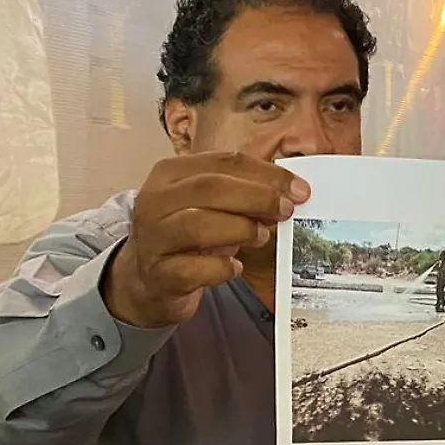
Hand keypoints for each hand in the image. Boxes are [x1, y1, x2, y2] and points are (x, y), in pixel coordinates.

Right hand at [105, 152, 308, 328]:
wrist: (146, 281)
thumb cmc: (186, 238)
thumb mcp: (209, 207)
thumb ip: (242, 195)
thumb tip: (288, 193)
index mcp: (170, 173)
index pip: (224, 162)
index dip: (266, 173)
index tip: (299, 188)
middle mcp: (155, 201)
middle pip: (211, 188)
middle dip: (257, 197)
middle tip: (286, 210)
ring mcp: (153, 239)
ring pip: (198, 225)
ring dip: (240, 229)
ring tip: (261, 236)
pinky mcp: (159, 275)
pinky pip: (194, 269)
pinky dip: (222, 268)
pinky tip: (235, 268)